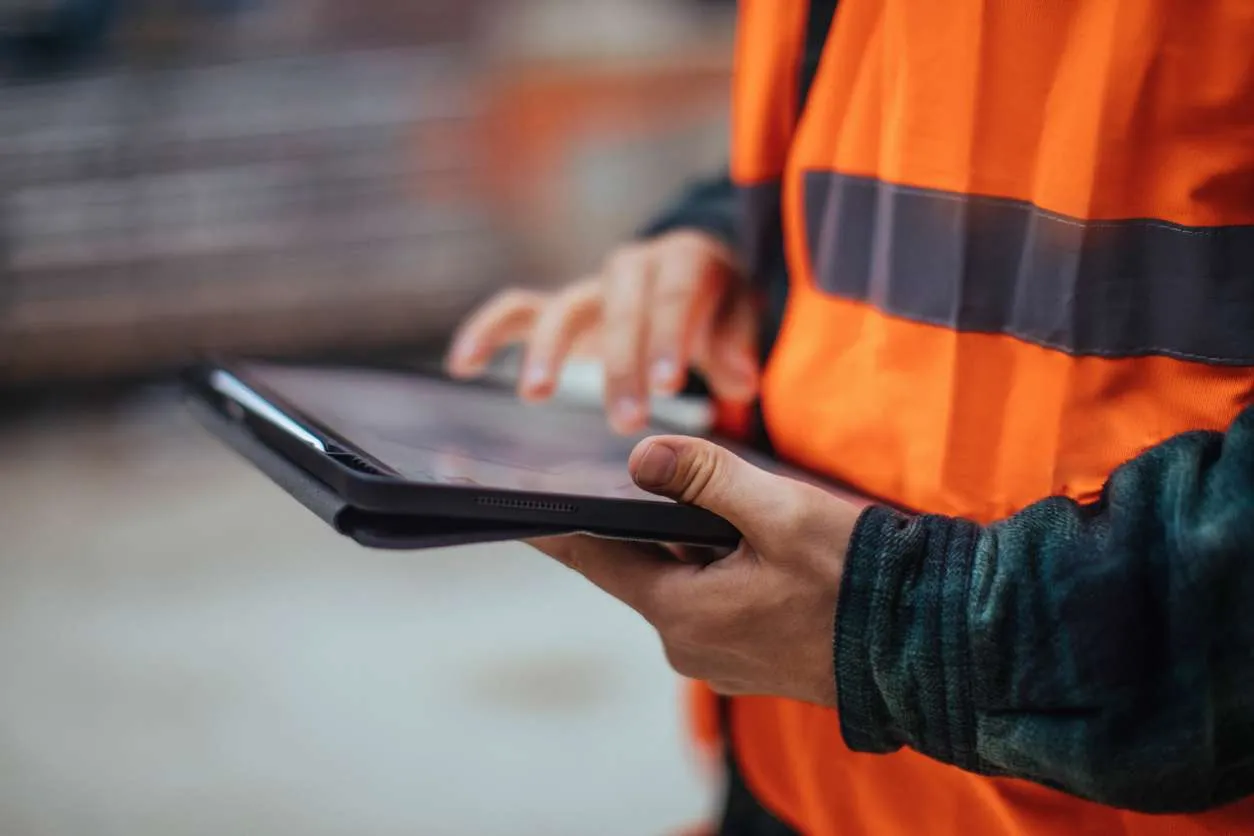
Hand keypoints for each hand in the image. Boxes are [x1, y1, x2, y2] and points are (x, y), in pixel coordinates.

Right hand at [445, 230, 758, 434]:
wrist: (697, 275)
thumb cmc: (719, 304)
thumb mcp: (742, 317)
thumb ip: (738, 346)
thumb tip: (742, 381)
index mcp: (682, 260)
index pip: (673, 296)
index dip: (666, 338)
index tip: (665, 385)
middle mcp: (631, 267)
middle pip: (618, 309)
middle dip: (621, 365)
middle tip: (626, 421)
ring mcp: (591, 287)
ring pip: (561, 307)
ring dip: (547, 350)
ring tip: (535, 395)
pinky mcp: (561, 308)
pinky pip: (516, 310)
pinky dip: (487, 331)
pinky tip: (463, 365)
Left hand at [530, 436, 863, 706]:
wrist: (924, 644)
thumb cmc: (856, 578)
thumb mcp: (778, 511)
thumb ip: (705, 479)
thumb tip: (640, 459)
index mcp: (683, 612)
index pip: (596, 559)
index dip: (555, 528)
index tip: (516, 508)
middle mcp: (690, 646)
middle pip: (644, 567)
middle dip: (645, 524)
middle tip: (648, 475)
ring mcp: (722, 660)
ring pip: (684, 584)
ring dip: (693, 546)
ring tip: (726, 508)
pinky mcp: (752, 661)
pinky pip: (715, 604)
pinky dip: (719, 571)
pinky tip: (753, 545)